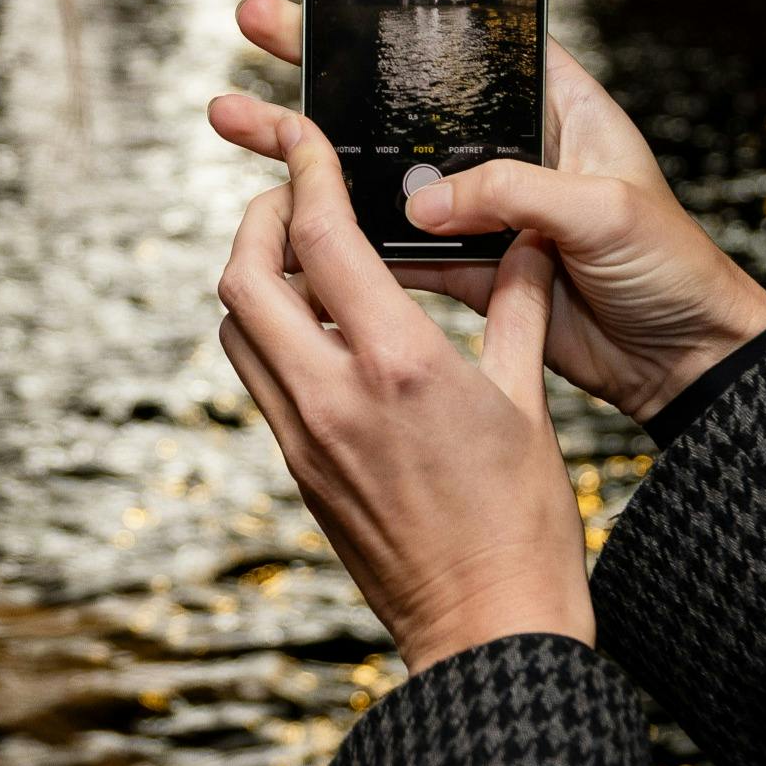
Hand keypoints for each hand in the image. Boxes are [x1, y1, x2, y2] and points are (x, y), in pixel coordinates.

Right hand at [210, 0, 765, 422]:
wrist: (689, 362)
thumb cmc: (674, 268)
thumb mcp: (605, 211)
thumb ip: (515, 193)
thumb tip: (423, 201)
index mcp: (556, 106)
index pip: (468, 42)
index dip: (400, 16)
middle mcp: (511, 147)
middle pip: (405, 99)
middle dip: (326, 70)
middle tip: (252, 32)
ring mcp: (484, 208)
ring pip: (385, 173)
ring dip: (314, 156)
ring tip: (238, 125)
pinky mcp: (469, 268)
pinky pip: (395, 249)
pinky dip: (343, 241)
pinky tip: (284, 224)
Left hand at [213, 111, 589, 670]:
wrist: (486, 627)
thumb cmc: (522, 523)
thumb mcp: (528, 402)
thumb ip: (519, 308)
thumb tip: (526, 240)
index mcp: (397, 363)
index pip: (319, 235)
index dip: (303, 170)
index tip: (305, 138)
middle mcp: (332, 395)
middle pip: (242, 276)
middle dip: (258, 220)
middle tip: (297, 200)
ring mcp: (304, 438)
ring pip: (236, 330)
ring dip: (256, 281)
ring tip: (308, 261)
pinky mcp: (299, 472)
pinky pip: (259, 381)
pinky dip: (272, 336)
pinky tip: (322, 331)